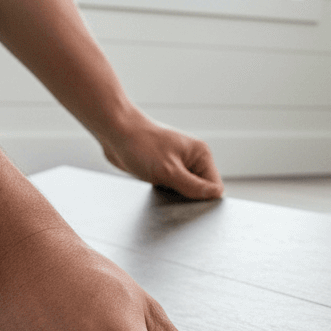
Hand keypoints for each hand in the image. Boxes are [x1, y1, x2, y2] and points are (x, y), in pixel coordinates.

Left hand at [100, 110, 224, 199]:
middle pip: (202, 191)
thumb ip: (193, 187)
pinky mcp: (167, 170)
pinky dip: (165, 191)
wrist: (114, 132)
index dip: (204, 197)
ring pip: (186, 191)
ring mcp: (180, 165)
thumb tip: (215, 196)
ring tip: (159, 183)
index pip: (216, 186)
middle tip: (169, 189)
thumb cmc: (140, 143)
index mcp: (201, 154)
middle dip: (187, 196)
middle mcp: (193, 159)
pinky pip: (172, 189)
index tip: (187, 198)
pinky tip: (154, 184)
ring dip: (174, 194)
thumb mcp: (169, 171)